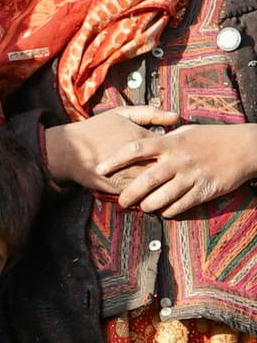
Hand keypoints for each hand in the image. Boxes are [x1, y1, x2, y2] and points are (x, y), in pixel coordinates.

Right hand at [44, 104, 179, 191]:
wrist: (68, 150)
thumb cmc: (95, 129)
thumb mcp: (121, 114)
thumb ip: (150, 113)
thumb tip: (176, 117)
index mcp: (142, 139)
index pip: (172, 149)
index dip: (178, 152)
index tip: (181, 153)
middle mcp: (138, 159)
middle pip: (168, 170)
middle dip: (175, 171)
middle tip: (182, 172)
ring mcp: (129, 175)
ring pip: (157, 185)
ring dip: (165, 186)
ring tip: (172, 185)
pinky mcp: (119, 188)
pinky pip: (141, 194)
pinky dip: (149, 194)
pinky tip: (153, 192)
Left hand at [97, 121, 256, 216]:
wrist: (245, 147)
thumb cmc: (211, 137)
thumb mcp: (185, 131)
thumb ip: (162, 138)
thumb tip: (139, 144)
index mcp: (170, 142)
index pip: (135, 149)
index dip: (115, 159)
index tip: (100, 169)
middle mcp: (178, 159)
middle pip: (146, 180)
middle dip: (129, 193)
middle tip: (121, 201)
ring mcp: (192, 176)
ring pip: (162, 197)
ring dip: (148, 205)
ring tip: (142, 207)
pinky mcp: (205, 190)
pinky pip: (181, 205)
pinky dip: (169, 210)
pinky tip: (164, 210)